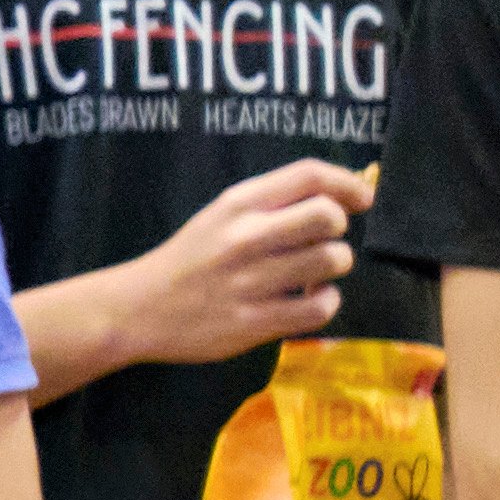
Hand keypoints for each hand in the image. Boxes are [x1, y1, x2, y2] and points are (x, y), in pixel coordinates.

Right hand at [121, 159, 368, 367]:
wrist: (137, 310)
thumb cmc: (189, 259)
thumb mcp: (221, 216)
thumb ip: (274, 203)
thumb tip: (343, 196)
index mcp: (238, 205)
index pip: (310, 175)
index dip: (348, 183)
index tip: (362, 198)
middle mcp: (244, 239)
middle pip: (329, 217)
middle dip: (339, 228)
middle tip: (322, 241)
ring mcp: (249, 283)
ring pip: (331, 261)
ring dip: (333, 267)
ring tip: (313, 273)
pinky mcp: (252, 324)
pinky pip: (320, 308)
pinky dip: (325, 302)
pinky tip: (307, 300)